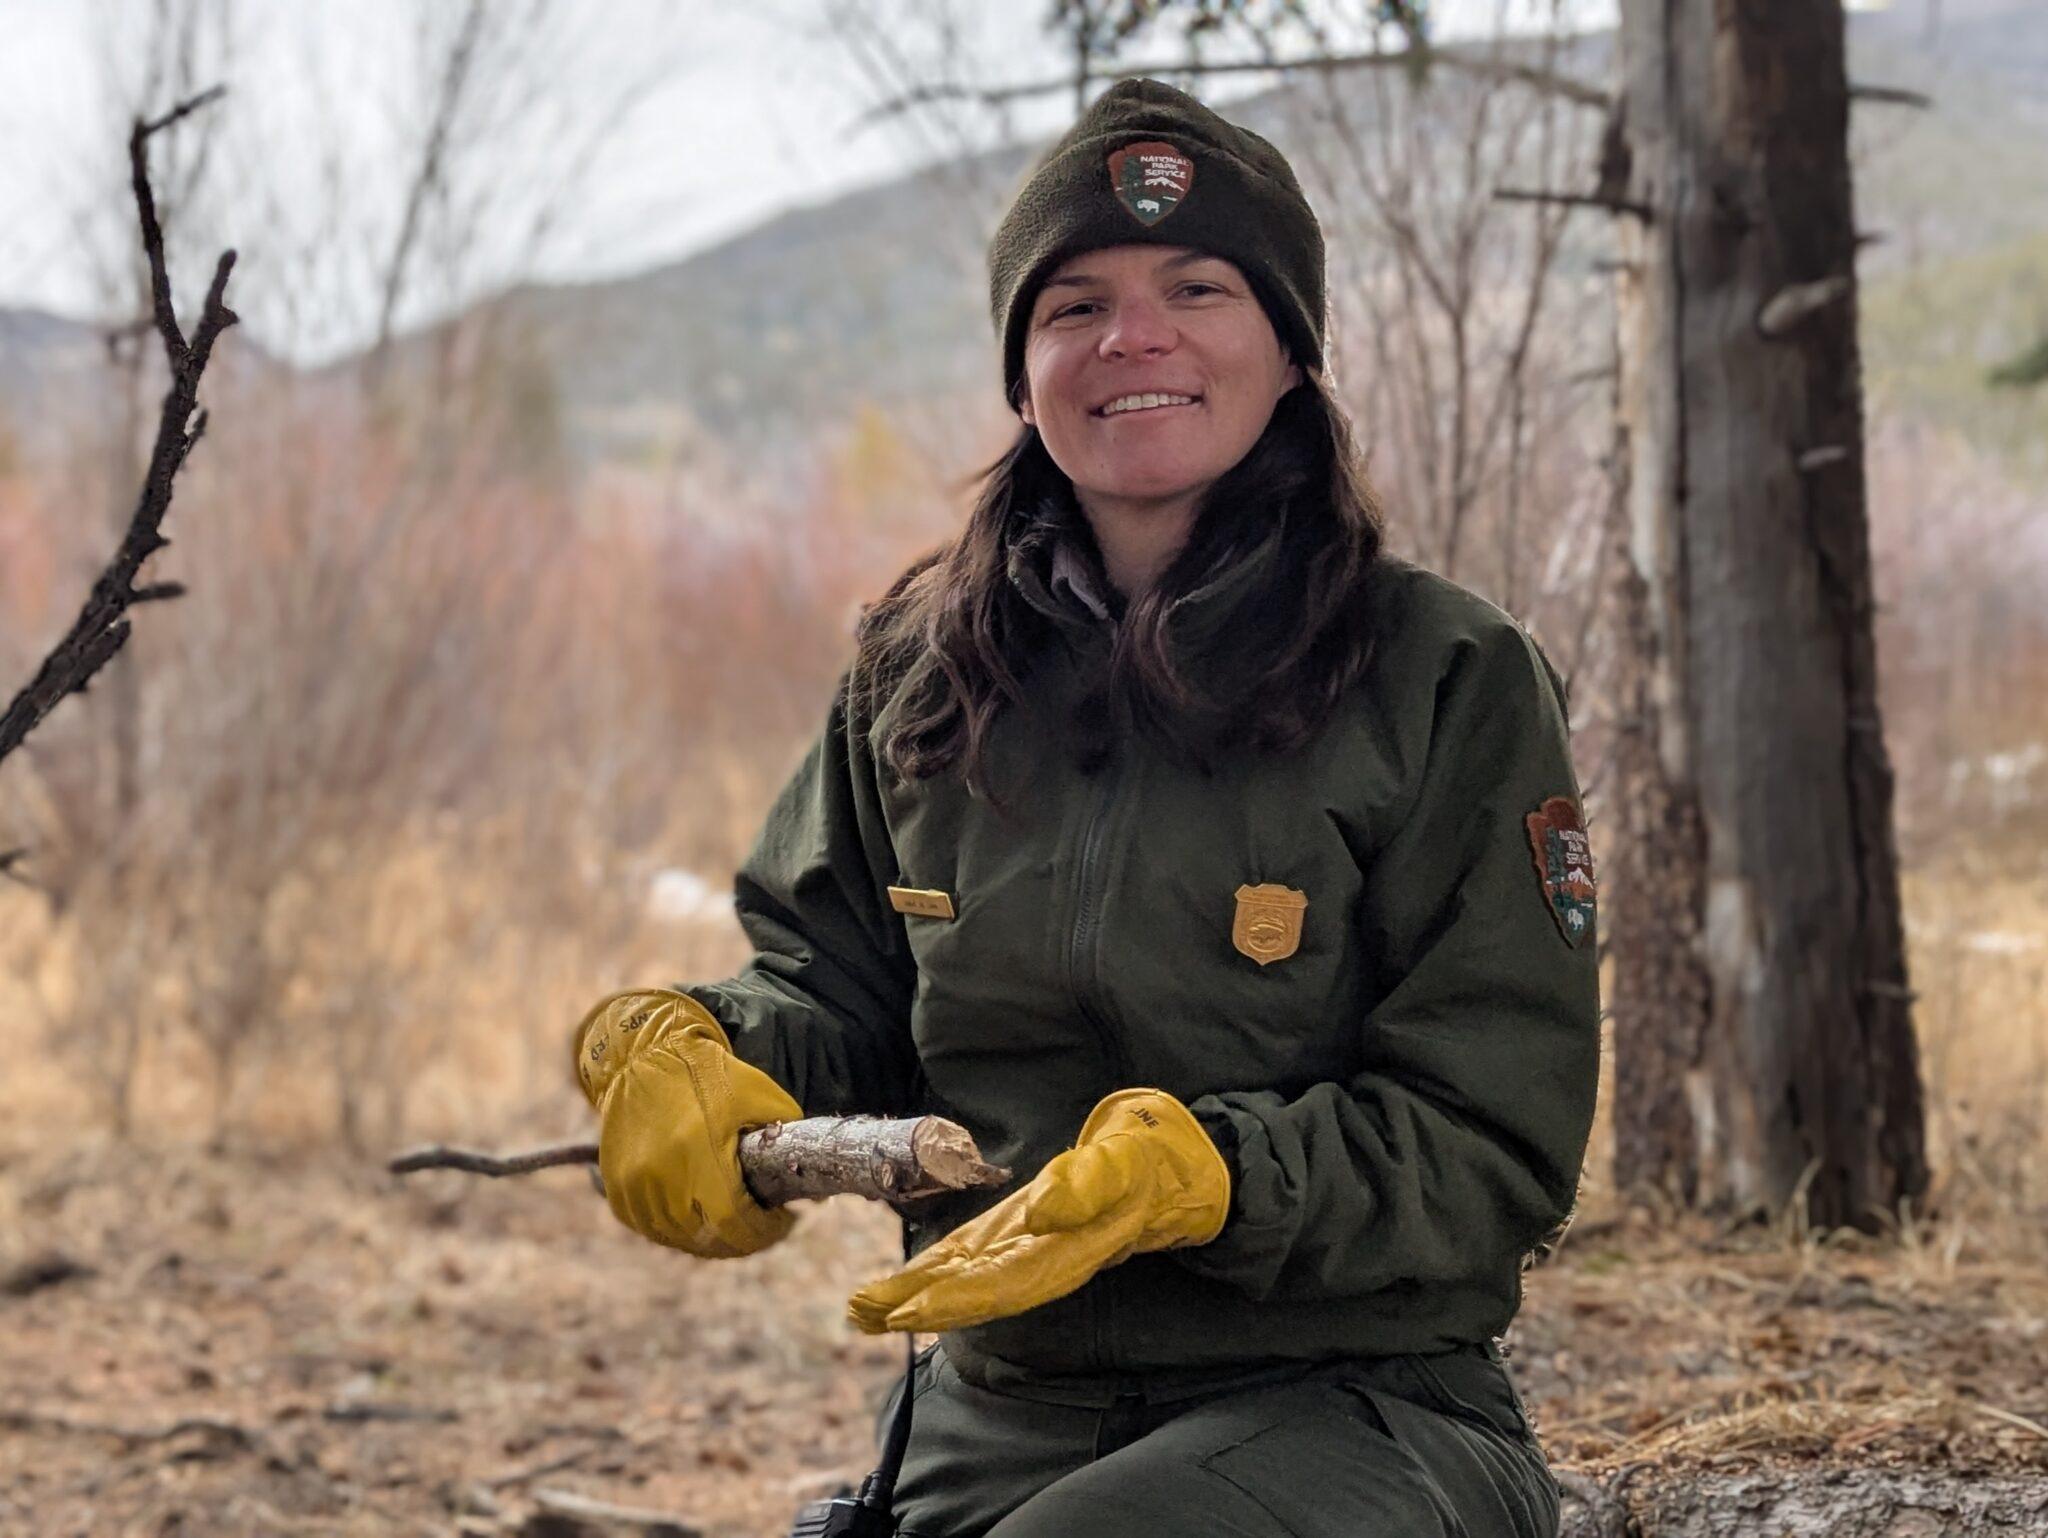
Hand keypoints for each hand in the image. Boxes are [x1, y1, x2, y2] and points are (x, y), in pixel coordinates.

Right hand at [572, 988, 803, 1257]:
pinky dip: (678, 1229)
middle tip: (764, 1226)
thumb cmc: (710, 1074)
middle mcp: (659, 1176)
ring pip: (677, 1237)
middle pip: (706, 1237)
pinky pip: (650, 1227)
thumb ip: (787, 1138)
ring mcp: (633, 1186)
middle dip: (742, 1238)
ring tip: (736, 1222)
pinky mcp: (619, 1188)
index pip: (733, 1222)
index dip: (763, 1231)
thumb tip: (818, 1192)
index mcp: (697, 1153)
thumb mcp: (760, 1096)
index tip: (783, 1222)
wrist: (647, 1056)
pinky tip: (702, 1218)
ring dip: (711, 1238)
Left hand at [845, 1088, 1229, 1333]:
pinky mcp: (1022, 1231)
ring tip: (862, 1309)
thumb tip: (1044, 1209)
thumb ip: (1092, 1182)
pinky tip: (898, 1286)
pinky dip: (933, 1274)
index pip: (1005, 1282)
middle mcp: (1044, 1257)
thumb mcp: (1132, 1157)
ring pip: (966, 1280)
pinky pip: (971, 1259)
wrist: (1181, 1163)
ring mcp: (1031, 1247)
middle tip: (861, 1313)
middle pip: (973, 1292)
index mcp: (1070, 1248)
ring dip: (915, 1296)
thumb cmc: (1158, 1157)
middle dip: (919, 1305)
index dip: (956, 1299)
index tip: (910, 1311)